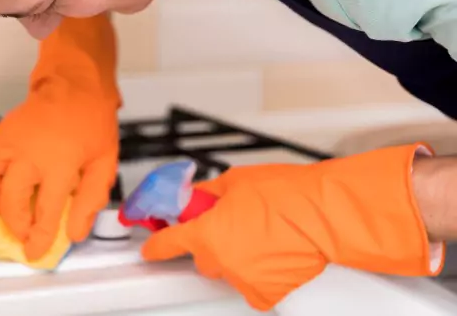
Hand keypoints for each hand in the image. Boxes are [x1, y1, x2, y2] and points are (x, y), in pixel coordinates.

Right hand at [0, 13, 120, 260]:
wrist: (73, 84)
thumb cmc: (91, 120)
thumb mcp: (104, 162)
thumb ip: (91, 200)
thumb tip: (76, 232)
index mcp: (60, 162)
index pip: (47, 211)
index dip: (41, 237)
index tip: (37, 251)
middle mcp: (30, 154)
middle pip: (15, 204)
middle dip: (19, 229)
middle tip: (25, 240)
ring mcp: (10, 145)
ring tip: (7, 228)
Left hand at [141, 143, 443, 310]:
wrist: (324, 213)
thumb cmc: (285, 194)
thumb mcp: (234, 182)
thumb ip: (205, 196)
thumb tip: (192, 199)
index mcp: (205, 233)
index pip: (167, 243)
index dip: (156, 244)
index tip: (151, 248)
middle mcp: (220, 261)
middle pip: (201, 257)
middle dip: (211, 242)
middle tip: (234, 225)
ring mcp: (242, 279)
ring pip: (228, 270)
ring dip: (236, 257)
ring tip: (262, 236)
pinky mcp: (266, 293)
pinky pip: (252, 287)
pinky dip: (258, 275)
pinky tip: (272, 255)